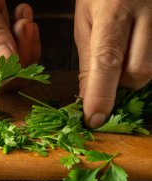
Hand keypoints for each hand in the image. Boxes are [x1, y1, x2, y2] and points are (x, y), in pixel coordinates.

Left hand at [75, 0, 151, 127]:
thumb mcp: (85, 20)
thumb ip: (87, 59)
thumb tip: (88, 98)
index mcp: (114, 8)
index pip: (108, 59)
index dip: (101, 93)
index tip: (94, 118)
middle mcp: (148, 11)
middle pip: (140, 70)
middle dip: (121, 84)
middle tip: (108, 75)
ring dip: (134, 75)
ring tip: (123, 55)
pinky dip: (146, 63)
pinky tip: (136, 50)